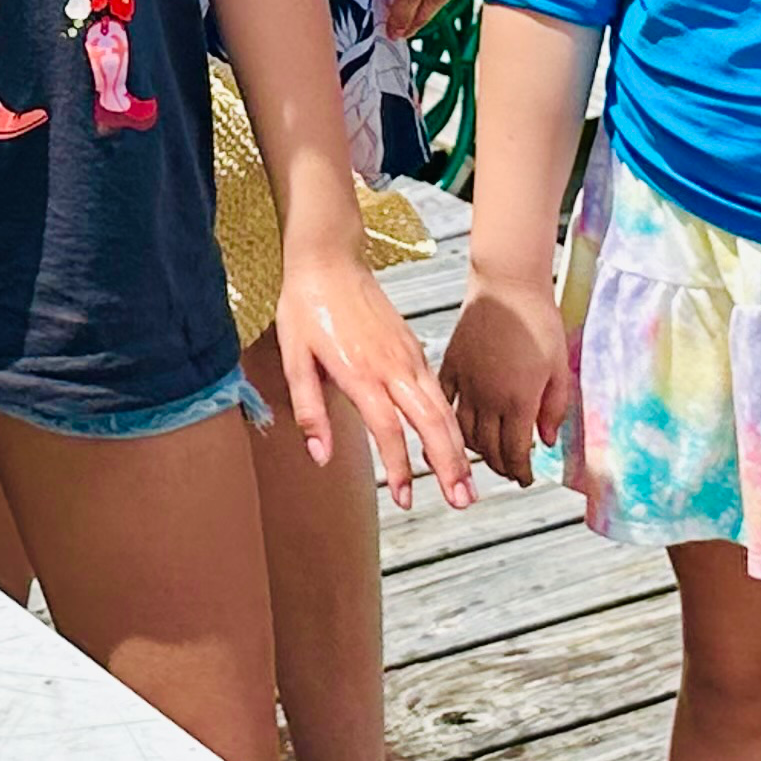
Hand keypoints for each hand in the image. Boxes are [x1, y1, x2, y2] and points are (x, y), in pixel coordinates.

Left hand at [270, 246, 477, 509]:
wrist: (329, 259)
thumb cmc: (306, 306)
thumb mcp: (293, 357)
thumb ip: (309, 410)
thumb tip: (319, 456)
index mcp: (361, 372)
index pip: (389, 430)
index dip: (399, 469)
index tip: (404, 499)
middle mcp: (393, 365)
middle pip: (432, 422)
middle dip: (450, 465)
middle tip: (463, 501)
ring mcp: (409, 354)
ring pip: (443, 407)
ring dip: (458, 446)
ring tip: (467, 482)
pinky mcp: (414, 346)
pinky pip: (439, 389)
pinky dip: (451, 420)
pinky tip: (453, 440)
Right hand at [440, 273, 572, 486]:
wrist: (507, 286)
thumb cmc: (538, 322)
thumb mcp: (560, 369)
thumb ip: (554, 409)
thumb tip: (547, 441)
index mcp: (517, 401)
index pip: (514, 452)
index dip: (520, 471)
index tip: (525, 478)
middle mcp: (487, 397)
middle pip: (487, 448)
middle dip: (499, 466)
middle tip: (509, 470)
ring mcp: (466, 381)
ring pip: (463, 430)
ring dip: (475, 448)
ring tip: (486, 452)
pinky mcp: (451, 364)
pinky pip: (445, 400)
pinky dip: (450, 418)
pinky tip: (457, 423)